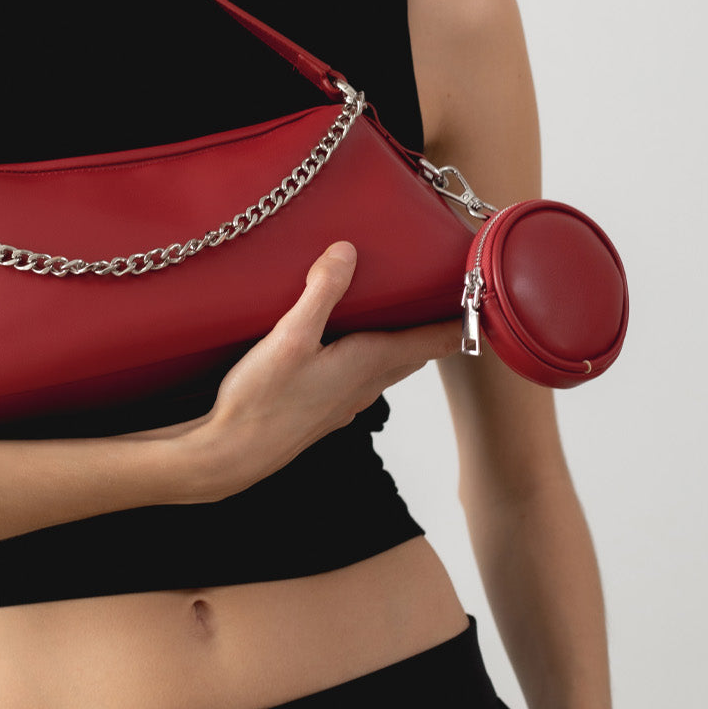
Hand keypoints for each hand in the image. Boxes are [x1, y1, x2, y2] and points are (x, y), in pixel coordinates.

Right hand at [195, 242, 461, 500]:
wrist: (229, 456)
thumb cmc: (261, 402)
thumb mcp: (290, 337)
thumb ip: (320, 292)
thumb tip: (348, 251)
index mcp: (368, 364)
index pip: (431, 341)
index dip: (458, 320)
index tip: (478, 297)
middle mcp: (365, 385)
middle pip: (414, 353)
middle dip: (430, 325)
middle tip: (439, 293)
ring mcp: (344, 402)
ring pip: (387, 366)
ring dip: (399, 341)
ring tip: (394, 310)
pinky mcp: (322, 409)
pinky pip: (360, 376)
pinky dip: (368, 355)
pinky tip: (342, 343)